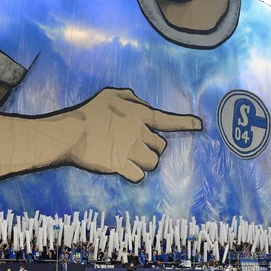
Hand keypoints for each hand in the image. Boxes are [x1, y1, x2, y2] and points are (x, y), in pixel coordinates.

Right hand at [63, 88, 201, 181]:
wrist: (70, 132)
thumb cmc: (89, 112)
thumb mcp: (111, 94)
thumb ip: (132, 98)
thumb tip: (144, 106)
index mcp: (139, 114)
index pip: (168, 120)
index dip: (186, 123)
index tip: (200, 125)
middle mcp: (138, 131)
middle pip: (161, 146)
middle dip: (152, 147)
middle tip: (136, 145)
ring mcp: (130, 149)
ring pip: (153, 162)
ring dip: (145, 162)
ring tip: (131, 157)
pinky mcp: (120, 165)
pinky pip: (139, 176)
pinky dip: (135, 174)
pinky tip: (125, 169)